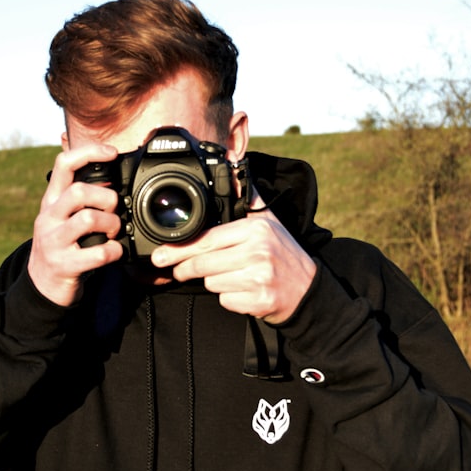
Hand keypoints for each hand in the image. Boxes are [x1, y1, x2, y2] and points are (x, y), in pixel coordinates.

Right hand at [27, 145, 123, 306]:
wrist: (42, 286)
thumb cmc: (62, 246)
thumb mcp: (62, 218)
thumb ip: (79, 199)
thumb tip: (108, 175)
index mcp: (51, 201)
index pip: (63, 164)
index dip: (89, 152)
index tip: (112, 152)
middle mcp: (48, 217)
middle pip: (78, 191)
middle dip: (106, 198)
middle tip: (114, 211)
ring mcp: (53, 242)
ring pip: (88, 219)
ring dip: (112, 224)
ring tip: (113, 233)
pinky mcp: (63, 265)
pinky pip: (97, 253)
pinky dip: (114, 252)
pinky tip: (114, 253)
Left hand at [150, 197, 315, 323]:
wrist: (308, 290)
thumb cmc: (284, 255)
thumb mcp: (269, 222)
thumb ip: (248, 198)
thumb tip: (232, 170)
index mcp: (255, 229)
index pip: (207, 239)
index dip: (180, 250)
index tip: (162, 255)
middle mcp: (258, 251)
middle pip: (203, 263)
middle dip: (184, 269)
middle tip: (177, 271)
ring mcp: (259, 277)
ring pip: (212, 283)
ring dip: (214, 283)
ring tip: (231, 277)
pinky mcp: (259, 300)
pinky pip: (226, 301)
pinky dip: (229, 299)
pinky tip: (242, 292)